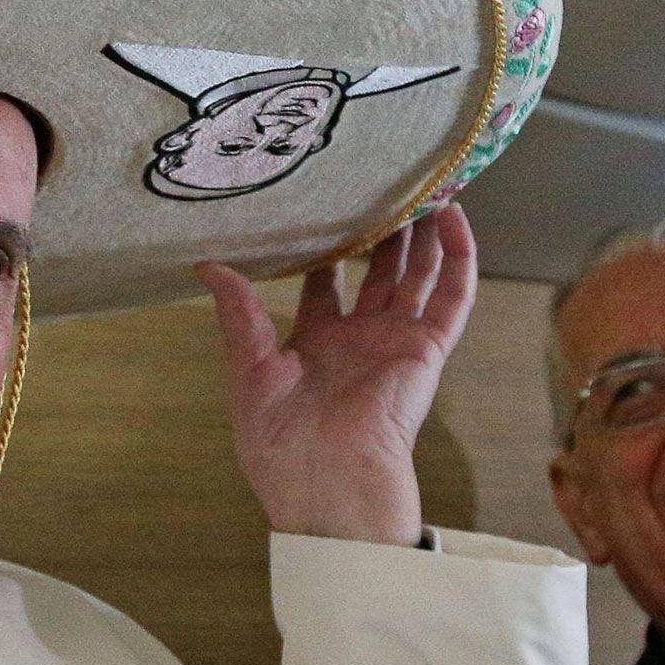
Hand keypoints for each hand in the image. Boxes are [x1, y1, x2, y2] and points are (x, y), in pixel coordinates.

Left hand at [198, 203, 476, 544]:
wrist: (327, 482)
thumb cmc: (281, 443)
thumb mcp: (249, 370)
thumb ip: (239, 314)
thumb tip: (207, 265)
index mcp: (317, 344)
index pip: (326, 282)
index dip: (327, 245)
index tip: (324, 202)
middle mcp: (360, 338)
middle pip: (379, 271)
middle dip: (382, 230)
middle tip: (382, 182)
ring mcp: (397, 341)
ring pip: (418, 273)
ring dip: (425, 232)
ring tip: (426, 184)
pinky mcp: (427, 348)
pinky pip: (452, 296)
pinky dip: (458, 256)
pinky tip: (454, 216)